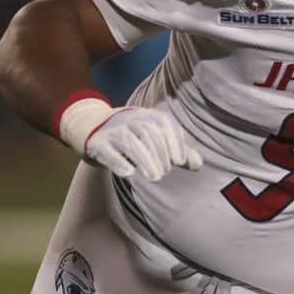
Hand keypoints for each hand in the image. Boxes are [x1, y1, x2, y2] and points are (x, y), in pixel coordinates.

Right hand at [84, 108, 203, 181]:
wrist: (95, 127)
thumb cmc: (135, 137)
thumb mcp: (157, 139)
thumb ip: (178, 151)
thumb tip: (198, 165)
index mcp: (149, 115)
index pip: (165, 123)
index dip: (175, 141)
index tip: (181, 162)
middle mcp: (131, 119)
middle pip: (149, 133)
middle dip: (160, 154)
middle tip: (164, 174)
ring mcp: (114, 130)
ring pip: (130, 142)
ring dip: (144, 160)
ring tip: (155, 178)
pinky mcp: (98, 143)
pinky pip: (108, 151)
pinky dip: (118, 161)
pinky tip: (129, 174)